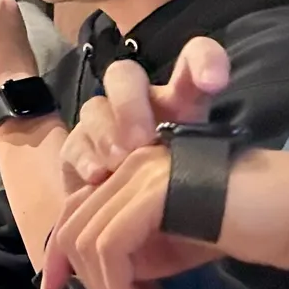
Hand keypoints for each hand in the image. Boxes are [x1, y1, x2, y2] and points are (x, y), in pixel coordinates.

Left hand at [44, 146, 218, 288]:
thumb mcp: (175, 243)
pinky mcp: (156, 193)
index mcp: (131, 171)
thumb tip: (104, 282)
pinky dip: (120, 287)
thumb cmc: (251, 226)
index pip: (74, 212)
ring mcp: (141, 173)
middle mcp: (130, 164)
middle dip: (86, 280)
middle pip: (72, 228)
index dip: (58, 256)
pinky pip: (110, 248)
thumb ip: (135, 253)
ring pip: (87, 242)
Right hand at [61, 37, 228, 190]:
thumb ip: (209, 164)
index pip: (193, 62)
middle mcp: (139, 104)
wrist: (140, 226)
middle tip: (141, 140)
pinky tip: (98, 176)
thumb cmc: (183, 193)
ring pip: (94, 107)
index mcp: (180, 101)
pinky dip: (86, 158)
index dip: (204, 61)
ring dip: (106, 135)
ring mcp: (103, 124)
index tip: (214, 82)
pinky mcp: (76, 149)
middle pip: (124, 75)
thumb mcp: (207, 180)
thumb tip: (209, 165)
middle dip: (128, 103)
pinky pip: (74, 142)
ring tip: (120, 164)